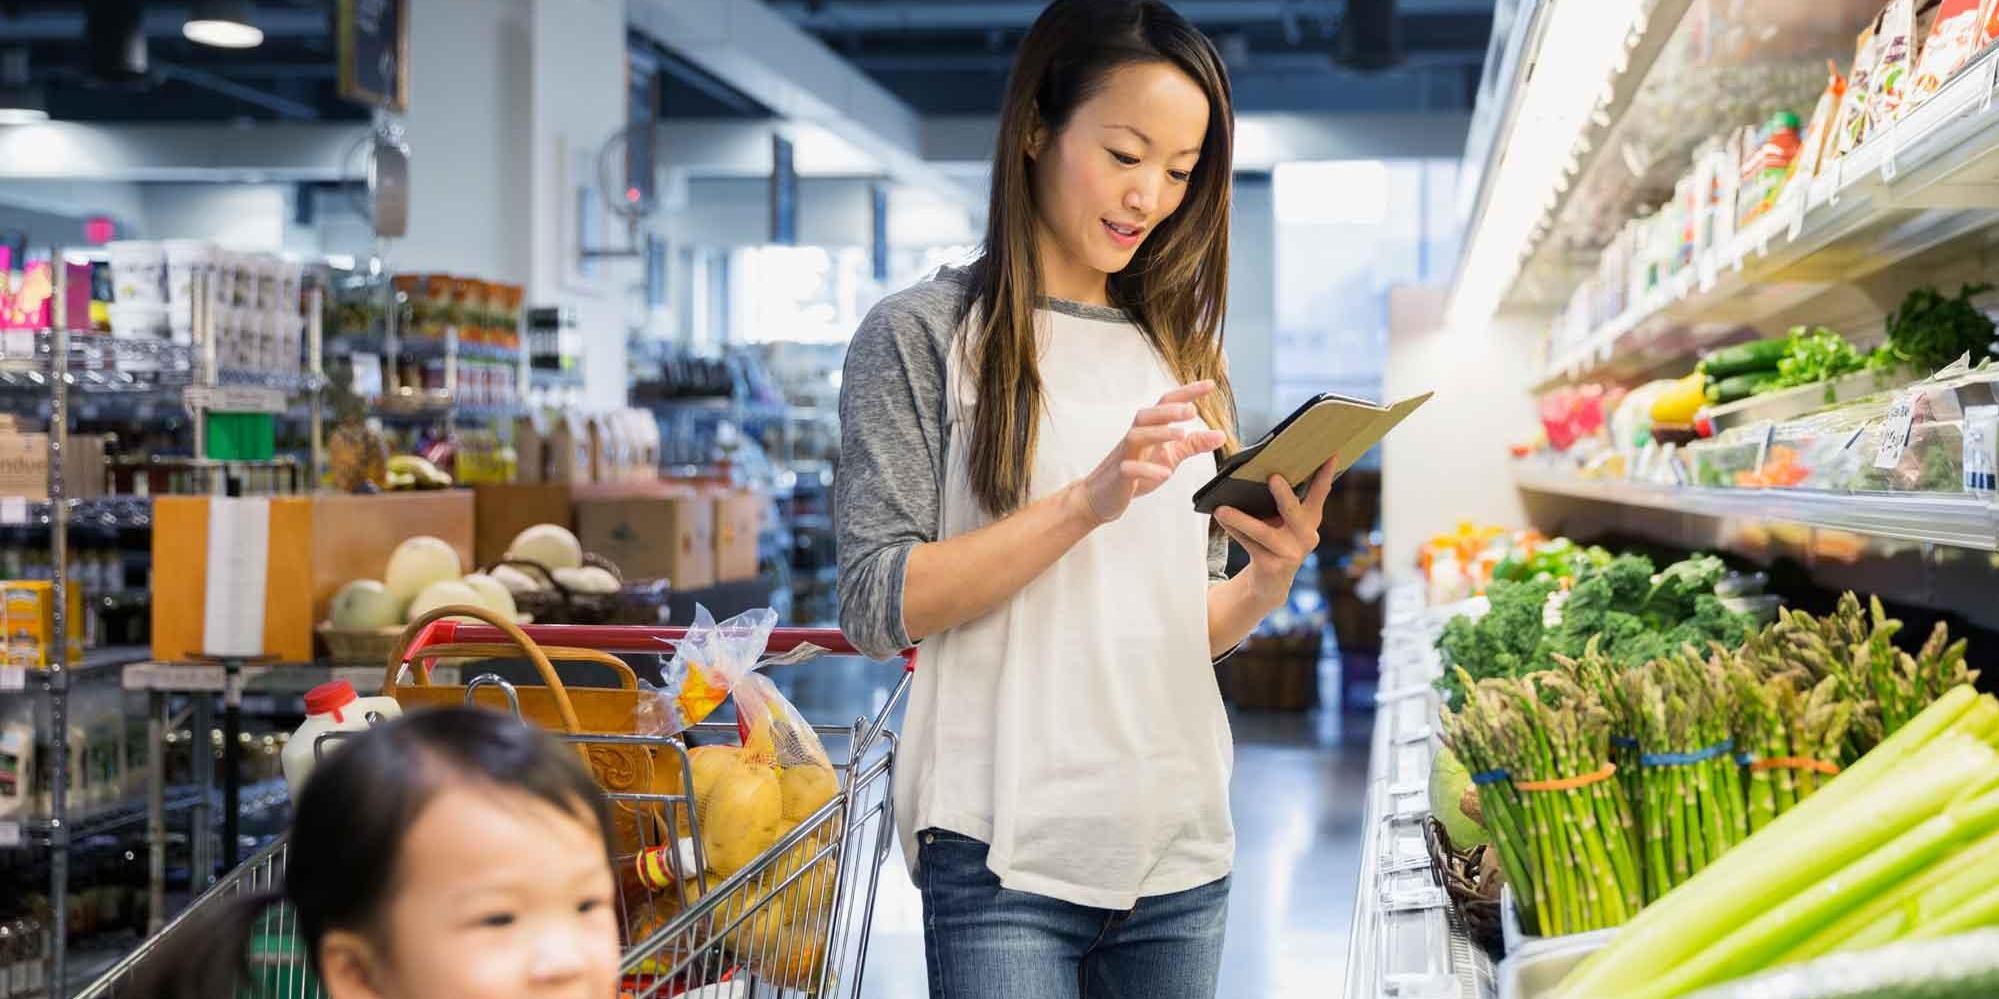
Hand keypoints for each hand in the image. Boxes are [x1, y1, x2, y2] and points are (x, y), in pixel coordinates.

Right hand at [1069, 381, 1229, 524]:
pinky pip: (1129, 469)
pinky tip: (1164, 473)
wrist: (1101, 497)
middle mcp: (1135, 438)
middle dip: (1168, 410)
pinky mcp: (1118, 477)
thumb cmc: (1135, 473)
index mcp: (1149, 430)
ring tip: (1181, 435)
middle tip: (1192, 410)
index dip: (1187, 393)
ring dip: (1159, 433)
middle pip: (1147, 415)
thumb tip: (1220, 434)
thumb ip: (1193, 445)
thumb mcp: (1169, 456)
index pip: (1166, 404)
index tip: (1210, 385)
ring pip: (1136, 436)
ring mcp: (1125, 456)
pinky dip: (1147, 469)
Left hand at [1214, 457, 1338, 601]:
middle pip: (1294, 510)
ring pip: (1263, 532)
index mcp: (1310, 518)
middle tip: (1273, 477)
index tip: (1330, 454)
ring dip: (1241, 519)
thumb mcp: (1282, 520)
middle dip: (1284, 494)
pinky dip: (1234, 531)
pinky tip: (1221, 519)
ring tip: (1222, 509)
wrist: (1270, 581)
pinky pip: (1249, 544)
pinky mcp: (1273, 566)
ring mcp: (1291, 552)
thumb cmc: (1273, 540)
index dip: (1326, 474)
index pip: (1320, 492)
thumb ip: (1280, 502)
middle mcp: (1306, 535)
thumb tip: (1257, 473)